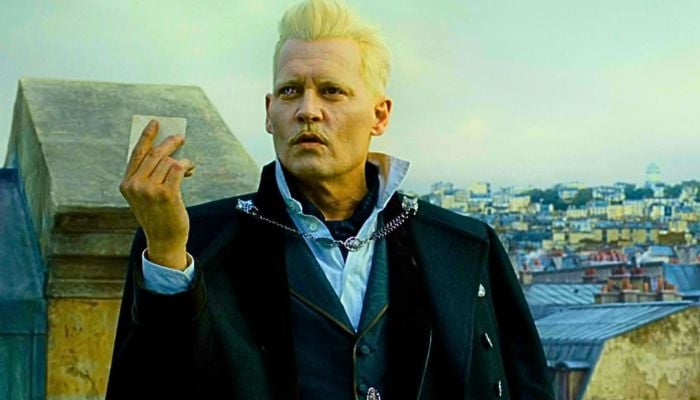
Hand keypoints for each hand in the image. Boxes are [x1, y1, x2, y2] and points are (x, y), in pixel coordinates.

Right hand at [119, 120, 194, 269]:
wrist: (164, 239)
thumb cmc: (158, 214)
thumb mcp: (147, 194)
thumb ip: (152, 174)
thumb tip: (170, 151)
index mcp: (126, 184)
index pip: (136, 153)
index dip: (146, 136)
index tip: (155, 123)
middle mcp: (135, 185)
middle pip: (155, 154)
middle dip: (169, 143)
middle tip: (180, 137)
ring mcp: (149, 190)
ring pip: (169, 161)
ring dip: (181, 160)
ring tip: (187, 166)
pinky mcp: (166, 194)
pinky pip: (178, 168)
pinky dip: (186, 165)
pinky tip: (189, 170)